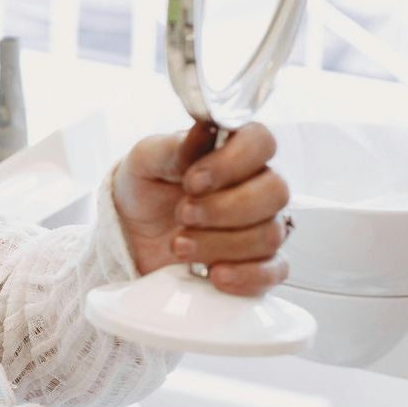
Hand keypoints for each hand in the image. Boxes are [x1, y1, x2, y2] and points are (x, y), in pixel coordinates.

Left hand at [112, 122, 289, 295]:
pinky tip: (213, 273)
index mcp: (235, 151)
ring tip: (178, 245)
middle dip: (223, 208)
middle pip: (275, 192)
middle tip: (182, 214)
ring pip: (269, 235)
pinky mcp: (258, 264)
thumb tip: (204, 131)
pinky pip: (274, 272)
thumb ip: (175, 146)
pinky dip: (244, 275)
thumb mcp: (147, 160)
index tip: (192, 180)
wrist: (132, 230)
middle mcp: (257, 186)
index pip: (262, 142)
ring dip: (218, 243)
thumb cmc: (146, 186)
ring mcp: (262, 226)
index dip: (232, 162)